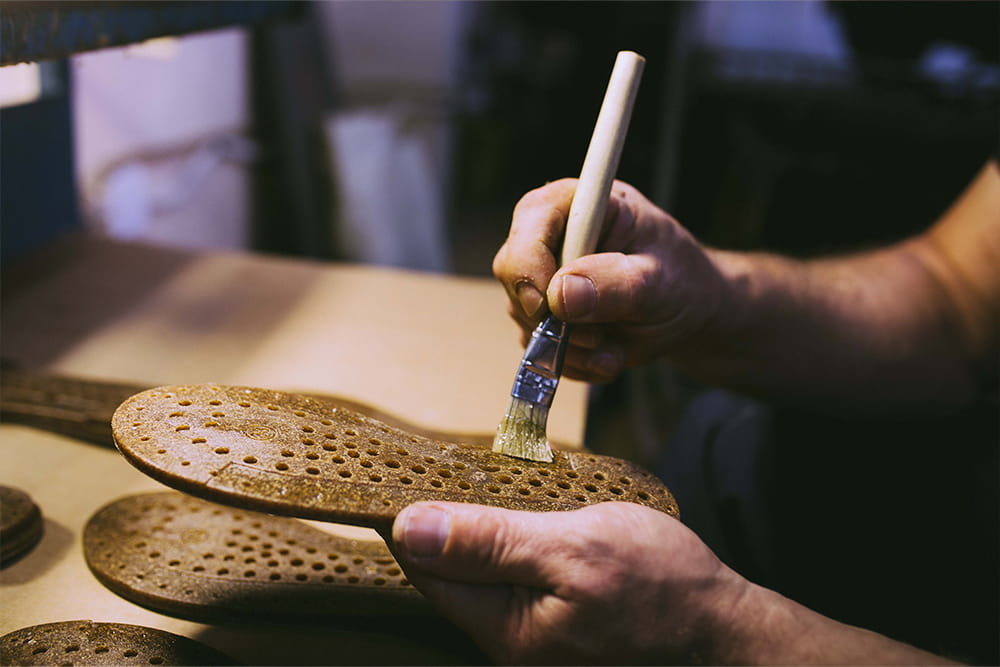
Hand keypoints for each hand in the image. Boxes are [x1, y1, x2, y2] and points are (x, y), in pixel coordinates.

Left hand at [389, 501, 748, 664]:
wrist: (722, 628)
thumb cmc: (662, 587)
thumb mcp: (574, 547)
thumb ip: (490, 541)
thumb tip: (410, 529)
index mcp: (504, 629)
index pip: (423, 569)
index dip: (411, 516)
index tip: (410, 469)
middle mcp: (507, 645)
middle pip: (445, 575)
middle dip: (444, 521)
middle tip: (451, 466)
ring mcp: (529, 640)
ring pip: (475, 577)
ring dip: (477, 531)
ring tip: (484, 485)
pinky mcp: (550, 629)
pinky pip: (506, 583)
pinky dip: (506, 547)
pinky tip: (520, 520)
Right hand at [493, 179, 729, 382]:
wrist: (686, 313)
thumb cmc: (679, 279)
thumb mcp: (660, 281)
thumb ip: (615, 284)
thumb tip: (561, 294)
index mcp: (579, 205)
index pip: (531, 221)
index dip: (530, 264)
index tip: (550, 306)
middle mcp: (551, 236)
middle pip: (514, 272)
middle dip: (551, 317)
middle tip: (597, 338)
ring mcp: (543, 277)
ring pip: (523, 317)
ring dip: (568, 346)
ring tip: (614, 348)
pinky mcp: (544, 314)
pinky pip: (538, 347)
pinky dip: (572, 362)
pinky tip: (606, 354)